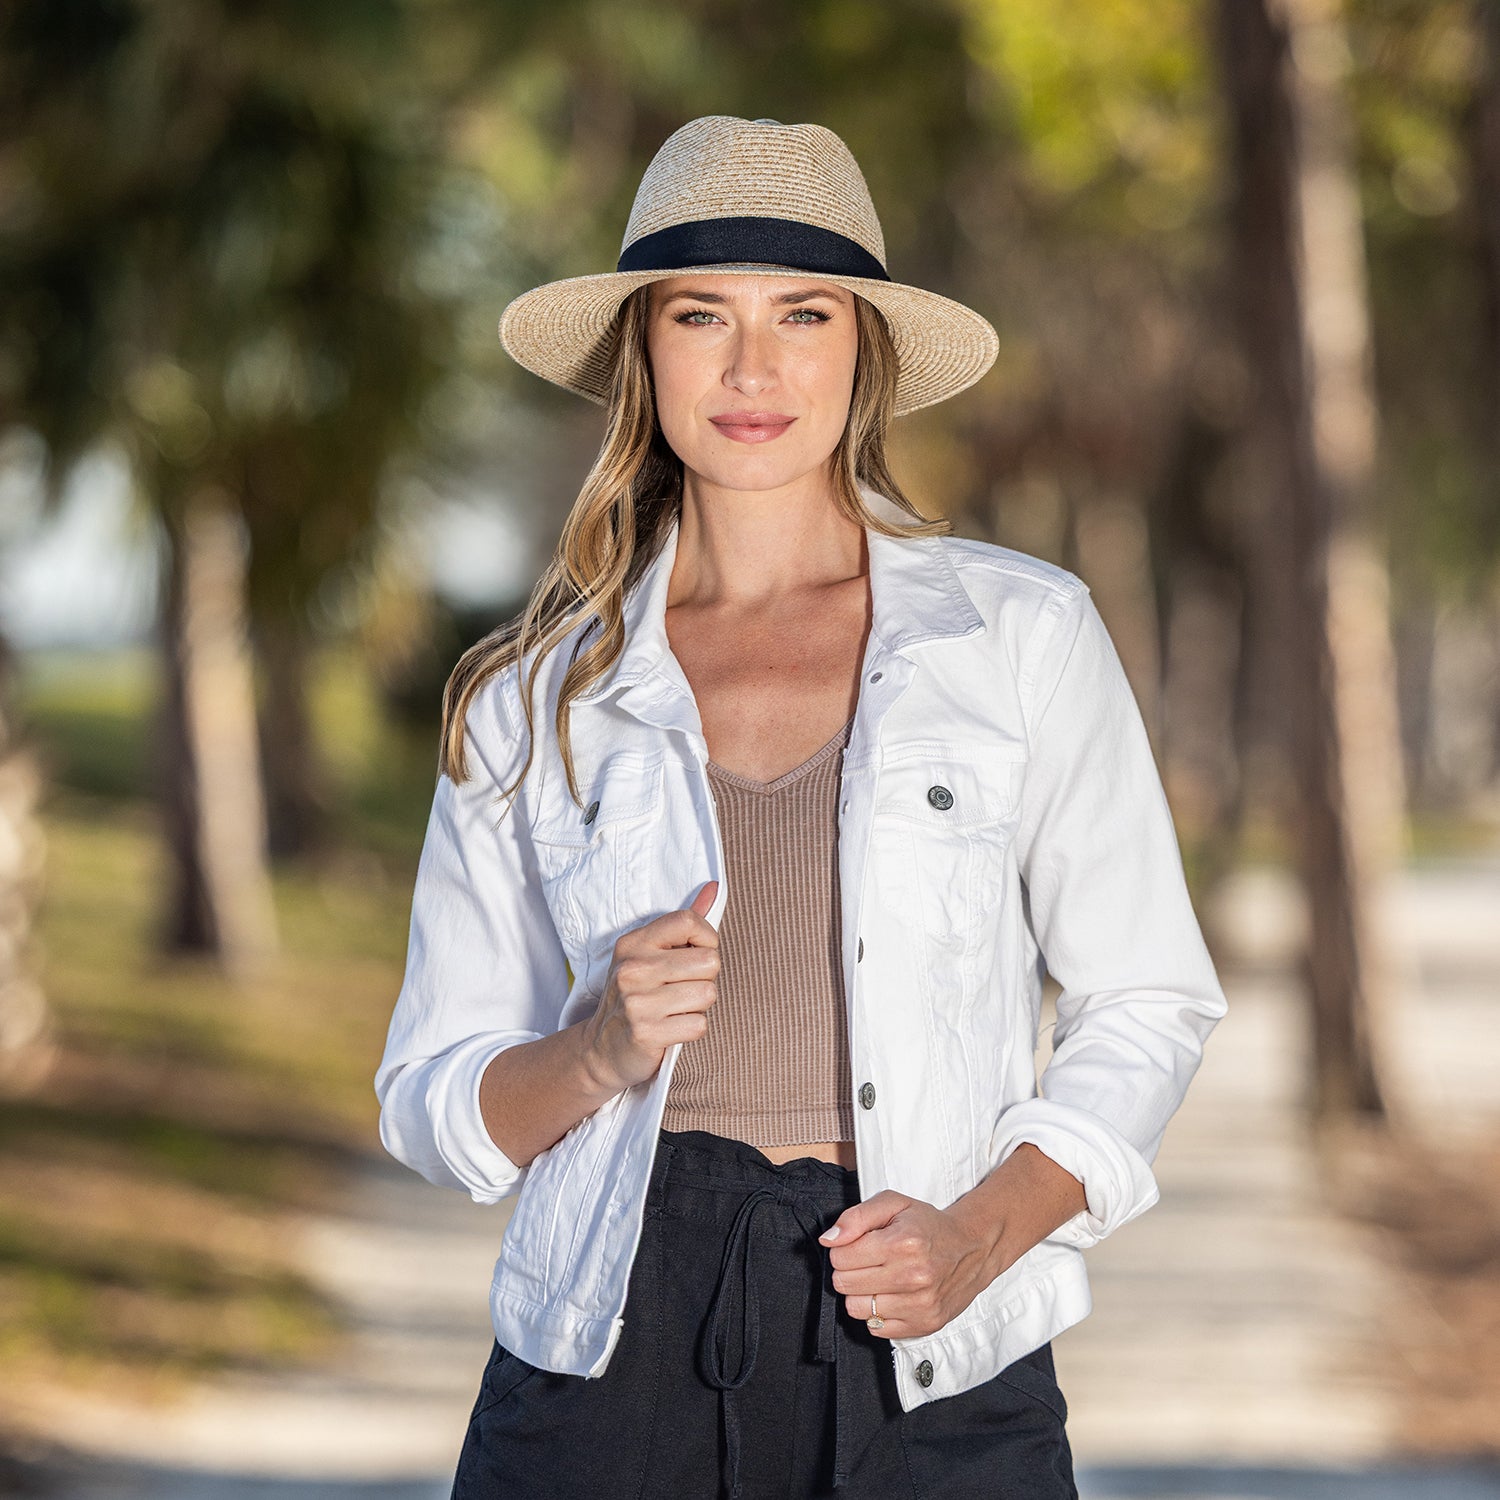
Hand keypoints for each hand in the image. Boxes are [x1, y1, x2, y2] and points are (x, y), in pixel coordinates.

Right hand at [578, 881, 719, 1094]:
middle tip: (681, 989)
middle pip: (709, 962)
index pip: (688, 921)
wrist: (600, 1050)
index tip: (696, 955)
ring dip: (699, 1006)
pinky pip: (699, 1025)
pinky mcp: (646, 1033)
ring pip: (708, 994)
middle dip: (705, 979)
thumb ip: (683, 924)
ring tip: (674, 1009)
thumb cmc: (634, 996)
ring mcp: (636, 1002)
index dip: (706, 940)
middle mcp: (632, 968)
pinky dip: (691, 1029)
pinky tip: (671, 1028)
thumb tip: (714, 887)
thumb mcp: (648, 955)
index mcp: (634, 943)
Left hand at [818, 1190, 999, 1339]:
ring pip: (857, 1309)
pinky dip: (878, 1313)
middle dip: (849, 1270)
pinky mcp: (925, 1324)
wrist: (973, 1247)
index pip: (841, 1257)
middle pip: (845, 1284)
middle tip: (867, 1261)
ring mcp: (920, 1305)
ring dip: (861, 1294)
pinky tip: (892, 1295)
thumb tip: (829, 1240)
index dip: (842, 1249)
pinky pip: (877, 1329)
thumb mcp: (894, 1204)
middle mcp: (913, 1276)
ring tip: (879, 1278)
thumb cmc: (928, 1224)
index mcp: (902, 1242)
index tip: (858, 1245)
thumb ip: (856, 1217)